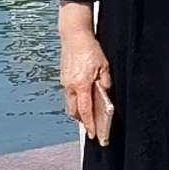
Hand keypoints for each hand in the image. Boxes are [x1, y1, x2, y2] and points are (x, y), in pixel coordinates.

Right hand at [60, 27, 113, 145]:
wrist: (74, 35)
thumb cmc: (90, 49)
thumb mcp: (104, 66)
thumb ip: (105, 82)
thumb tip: (105, 93)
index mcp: (81, 85)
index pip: (85, 110)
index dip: (89, 124)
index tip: (93, 134)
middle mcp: (70, 86)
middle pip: (74, 111)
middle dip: (82, 120)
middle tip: (91, 127)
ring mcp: (65, 82)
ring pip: (70, 103)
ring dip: (78, 111)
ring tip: (87, 115)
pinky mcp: (63, 77)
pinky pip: (69, 94)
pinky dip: (75, 100)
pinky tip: (83, 98)